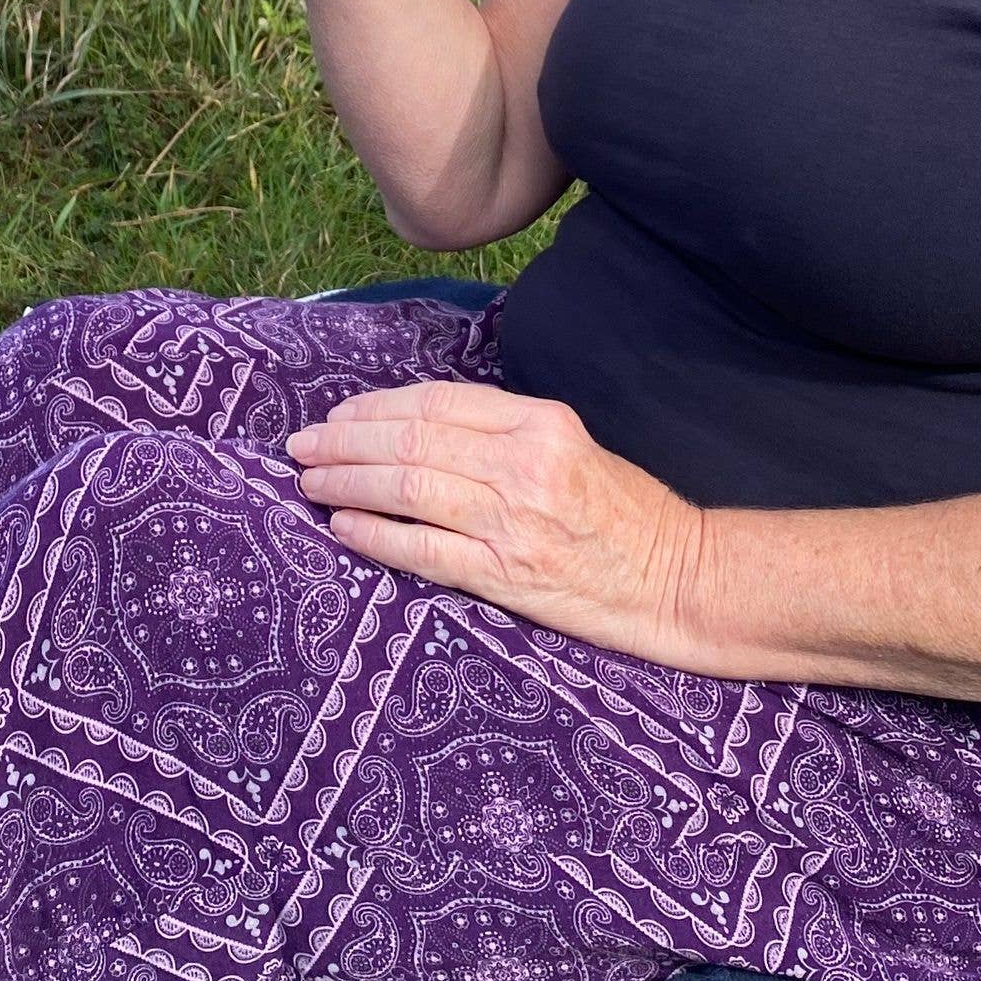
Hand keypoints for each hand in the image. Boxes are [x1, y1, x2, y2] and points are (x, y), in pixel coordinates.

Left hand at [287, 382, 709, 664]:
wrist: (678, 579)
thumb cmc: (624, 514)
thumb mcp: (571, 446)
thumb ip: (502, 433)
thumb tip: (415, 429)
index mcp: (541, 422)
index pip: (436, 402)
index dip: (374, 407)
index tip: (337, 417)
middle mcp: (524, 463)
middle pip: (410, 439)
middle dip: (344, 441)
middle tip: (302, 447)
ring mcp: (514, 519)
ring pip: (406, 487)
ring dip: (346, 483)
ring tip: (310, 483)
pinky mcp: (507, 573)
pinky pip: (422, 550)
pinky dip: (374, 535)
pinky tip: (343, 527)